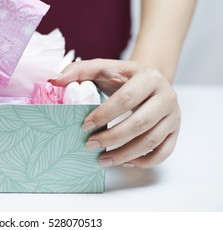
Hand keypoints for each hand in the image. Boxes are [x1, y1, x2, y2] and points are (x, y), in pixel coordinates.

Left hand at [50, 59, 180, 168]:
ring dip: (125, 154)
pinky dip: (144, 161)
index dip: (104, 115)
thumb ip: (79, 71)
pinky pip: (163, 152)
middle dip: (112, 138)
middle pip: (140, 123)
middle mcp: (166, 96)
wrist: (151, 79)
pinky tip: (125, 161)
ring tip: (102, 160)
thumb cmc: (123, 76)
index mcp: (149, 78)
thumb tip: (53, 80)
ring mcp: (174, 115)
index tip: (84, 126)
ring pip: (151, 141)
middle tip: (89, 146)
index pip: (126, 99)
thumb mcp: (103, 68)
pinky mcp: (176, 130)